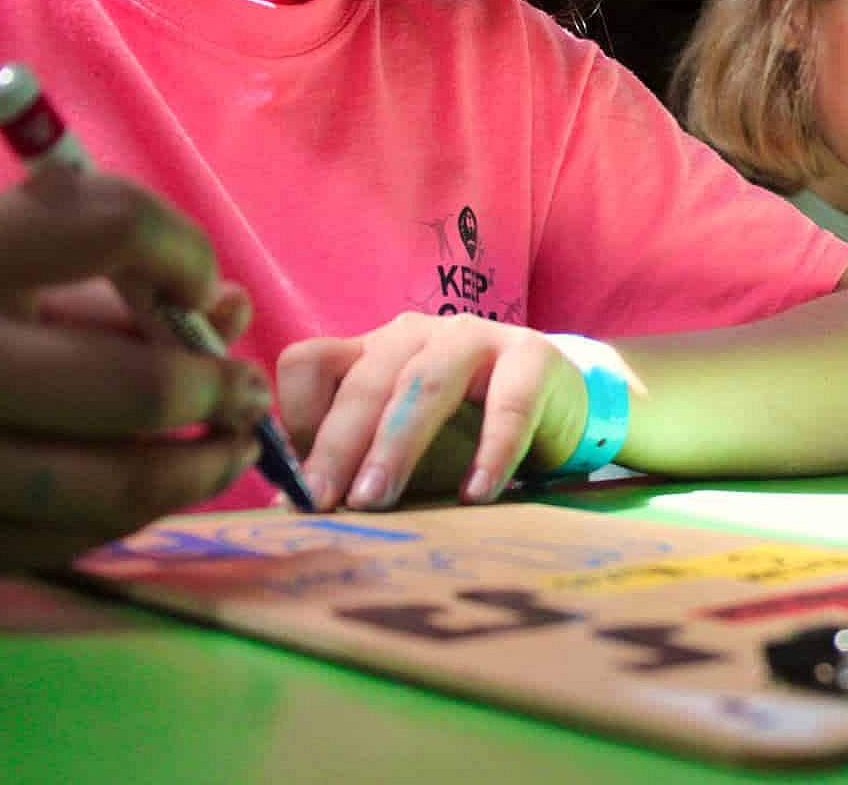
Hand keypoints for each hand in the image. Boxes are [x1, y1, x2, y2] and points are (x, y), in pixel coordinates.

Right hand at [0, 170, 268, 587]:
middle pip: (137, 381)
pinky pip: (77, 537)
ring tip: (228, 443)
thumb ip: (82, 280)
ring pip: (120, 481)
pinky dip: (137, 511)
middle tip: (241, 388)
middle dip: (217, 387)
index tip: (198, 282)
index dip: (182, 251)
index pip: (108, 226)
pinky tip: (160, 488)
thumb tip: (228, 310)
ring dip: (202, 464)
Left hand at [277, 314, 588, 511]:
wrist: (559, 406)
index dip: (295, 418)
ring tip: (378, 498)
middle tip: (324, 502)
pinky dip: (491, 450)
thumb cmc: (467, 430)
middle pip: (365, 380)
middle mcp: (414, 334)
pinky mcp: (532, 357)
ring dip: (397, 444)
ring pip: (425, 383)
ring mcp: (475, 338)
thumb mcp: (404, 444)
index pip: (309, 362)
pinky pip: (508, 404)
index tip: (298, 481)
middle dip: (339, 445)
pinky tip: (477, 493)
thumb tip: (288, 511)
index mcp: (372, 349)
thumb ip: (356, 464)